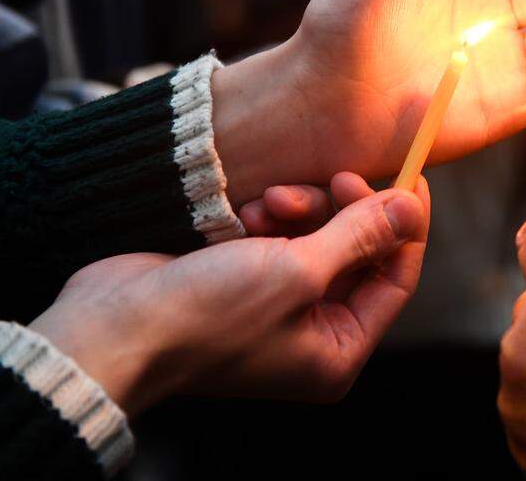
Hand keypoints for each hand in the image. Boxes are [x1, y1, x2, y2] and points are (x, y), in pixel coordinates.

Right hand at [29, 177, 429, 416]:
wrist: (113, 326)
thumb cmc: (208, 314)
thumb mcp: (298, 271)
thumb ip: (360, 236)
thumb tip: (412, 210)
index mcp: (337, 349)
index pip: (397, 277)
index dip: (407, 225)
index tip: (409, 175)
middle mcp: (314, 331)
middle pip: (359, 252)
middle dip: (342, 211)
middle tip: (333, 177)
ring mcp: (278, 303)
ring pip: (319, 234)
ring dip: (300, 208)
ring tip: (267, 204)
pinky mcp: (246, 276)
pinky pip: (281, 234)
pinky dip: (269, 217)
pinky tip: (245, 213)